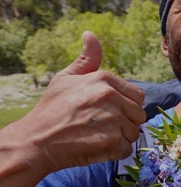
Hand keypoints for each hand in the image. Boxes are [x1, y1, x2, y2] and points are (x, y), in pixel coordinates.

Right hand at [17, 31, 145, 172]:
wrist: (36, 140)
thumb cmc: (51, 109)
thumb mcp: (66, 78)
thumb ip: (86, 59)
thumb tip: (90, 34)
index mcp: (104, 79)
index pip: (137, 96)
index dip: (125, 106)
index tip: (107, 113)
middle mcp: (110, 96)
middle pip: (139, 114)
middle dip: (125, 123)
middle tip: (101, 127)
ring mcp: (113, 119)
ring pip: (134, 132)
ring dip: (120, 138)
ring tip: (96, 136)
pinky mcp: (112, 141)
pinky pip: (127, 149)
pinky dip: (115, 152)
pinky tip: (97, 147)